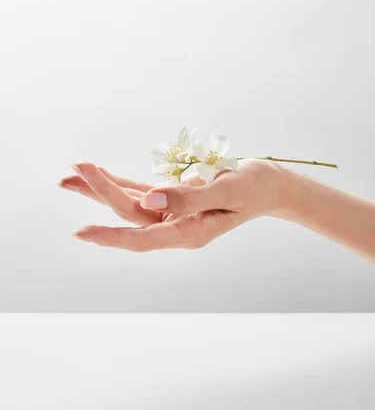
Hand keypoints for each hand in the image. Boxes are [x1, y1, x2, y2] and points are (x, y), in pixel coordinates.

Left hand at [59, 159, 289, 251]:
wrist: (270, 186)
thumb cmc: (255, 187)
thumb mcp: (228, 190)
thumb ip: (189, 196)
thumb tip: (149, 198)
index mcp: (190, 233)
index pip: (143, 237)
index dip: (111, 237)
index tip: (81, 232)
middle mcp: (177, 227)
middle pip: (131, 215)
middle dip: (100, 194)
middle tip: (71, 172)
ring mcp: (173, 214)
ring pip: (130, 204)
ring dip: (100, 189)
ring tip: (69, 176)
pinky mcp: (173, 199)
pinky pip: (141, 191)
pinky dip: (120, 182)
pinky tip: (98, 174)